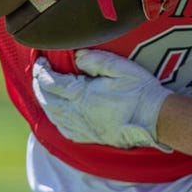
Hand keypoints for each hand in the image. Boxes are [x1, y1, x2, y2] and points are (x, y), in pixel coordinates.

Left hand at [33, 49, 172, 149]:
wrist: (155, 119)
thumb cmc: (140, 91)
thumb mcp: (121, 68)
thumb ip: (96, 60)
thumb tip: (77, 55)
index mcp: (81, 95)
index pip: (50, 81)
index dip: (41, 69)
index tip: (40, 59)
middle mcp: (76, 113)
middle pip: (45, 100)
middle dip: (37, 85)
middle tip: (37, 73)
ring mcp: (81, 127)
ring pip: (51, 115)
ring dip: (44, 101)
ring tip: (43, 90)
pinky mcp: (89, 136)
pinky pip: (63, 129)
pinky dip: (55, 119)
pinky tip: (58, 114)